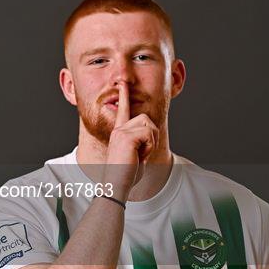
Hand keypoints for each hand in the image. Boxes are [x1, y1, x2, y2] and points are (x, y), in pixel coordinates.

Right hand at [103, 82, 158, 198]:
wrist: (116, 184)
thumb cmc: (125, 175)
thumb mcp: (134, 156)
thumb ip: (139, 144)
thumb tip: (149, 135)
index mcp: (120, 132)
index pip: (123, 110)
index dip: (124, 96)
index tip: (122, 83)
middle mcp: (119, 129)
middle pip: (147, 120)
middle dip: (152, 138)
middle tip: (142, 154)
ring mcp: (121, 132)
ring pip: (149, 126)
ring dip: (150, 143)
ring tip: (139, 155)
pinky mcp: (126, 136)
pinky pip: (149, 134)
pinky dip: (149, 147)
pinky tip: (139, 156)